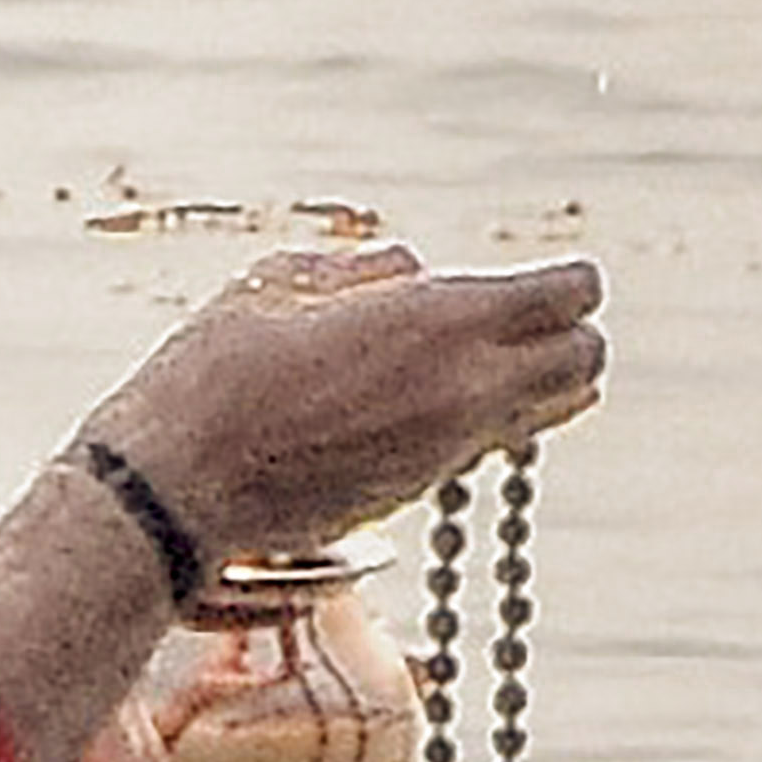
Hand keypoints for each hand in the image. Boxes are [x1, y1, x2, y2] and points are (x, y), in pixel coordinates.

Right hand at [86, 241, 603, 568]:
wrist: (179, 490)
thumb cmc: (214, 374)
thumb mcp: (277, 284)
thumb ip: (362, 269)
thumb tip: (411, 266)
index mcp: (439, 322)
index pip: (566, 297)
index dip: (568, 280)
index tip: (553, 275)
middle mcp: (462, 392)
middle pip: (583, 363)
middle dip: (570, 335)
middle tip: (531, 318)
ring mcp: (446, 451)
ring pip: (545, 416)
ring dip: (537, 385)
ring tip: (490, 359)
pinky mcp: (419, 494)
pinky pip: (487, 447)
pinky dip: (487, 421)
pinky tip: (435, 402)